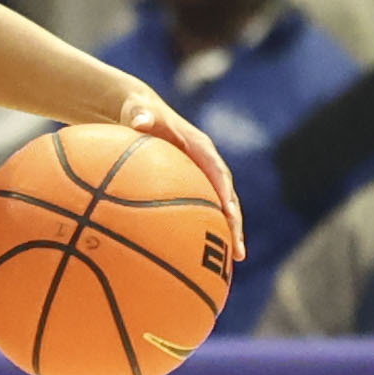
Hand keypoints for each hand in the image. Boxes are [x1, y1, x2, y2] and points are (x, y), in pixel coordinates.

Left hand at [120, 92, 244, 258]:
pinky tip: (188, 259)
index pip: (218, 174)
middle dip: (234, 225)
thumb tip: (140, 121)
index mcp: (200, 148)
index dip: (225, 194)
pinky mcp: (187, 187)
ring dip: (223, 234)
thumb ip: (141, 115)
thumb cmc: (136, 111)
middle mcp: (205, 164)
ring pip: (215, 209)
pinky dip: (196, 232)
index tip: (229, 216)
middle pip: (226, 198)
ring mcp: (198, 177)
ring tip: (229, 264)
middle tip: (238, 253)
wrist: (135, 110)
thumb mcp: (137, 109)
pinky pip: (194, 212)